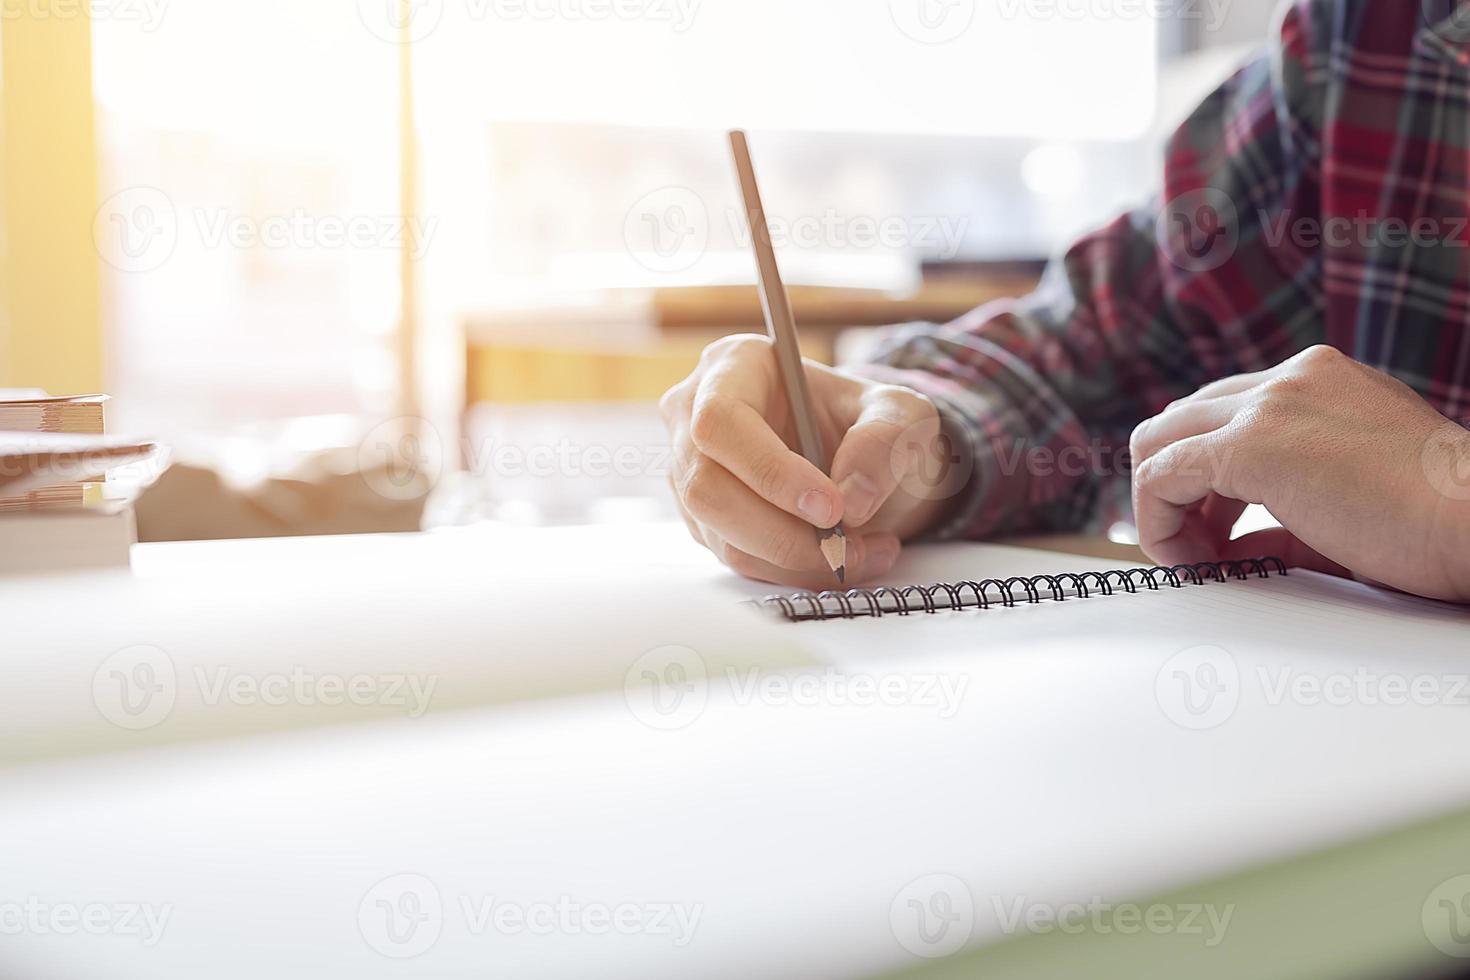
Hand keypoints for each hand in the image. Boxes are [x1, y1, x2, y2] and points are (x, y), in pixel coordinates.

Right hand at [661, 335, 953, 588]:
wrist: (864, 460)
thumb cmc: (871, 423)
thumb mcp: (901, 415)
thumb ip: (884, 441)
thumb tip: (851, 497)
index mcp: (733, 366)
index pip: (720, 421)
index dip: (769, 470)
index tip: (831, 507)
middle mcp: (694, 415)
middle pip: (707, 487)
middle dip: (783, 531)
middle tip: (847, 543)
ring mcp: (691, 472)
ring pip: (722, 534)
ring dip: (796, 559)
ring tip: (864, 553)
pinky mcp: (704, 519)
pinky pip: (738, 559)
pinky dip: (793, 570)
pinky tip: (841, 557)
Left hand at [1130, 345, 1469, 601]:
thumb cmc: (1436, 528)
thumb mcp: (1349, 506)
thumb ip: (1286, 518)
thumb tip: (1236, 549)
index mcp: (1320, 382)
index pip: (1223, 414)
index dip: (1204, 479)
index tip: (1220, 534)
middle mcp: (1291, 379)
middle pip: (1180, 420)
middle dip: (1177, 488)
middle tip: (1203, 550)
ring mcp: (1269, 405)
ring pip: (1157, 440)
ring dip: (1164, 504)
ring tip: (1199, 560)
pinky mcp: (1252, 445)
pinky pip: (1160, 474)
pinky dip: (1159, 521)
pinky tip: (1192, 561)